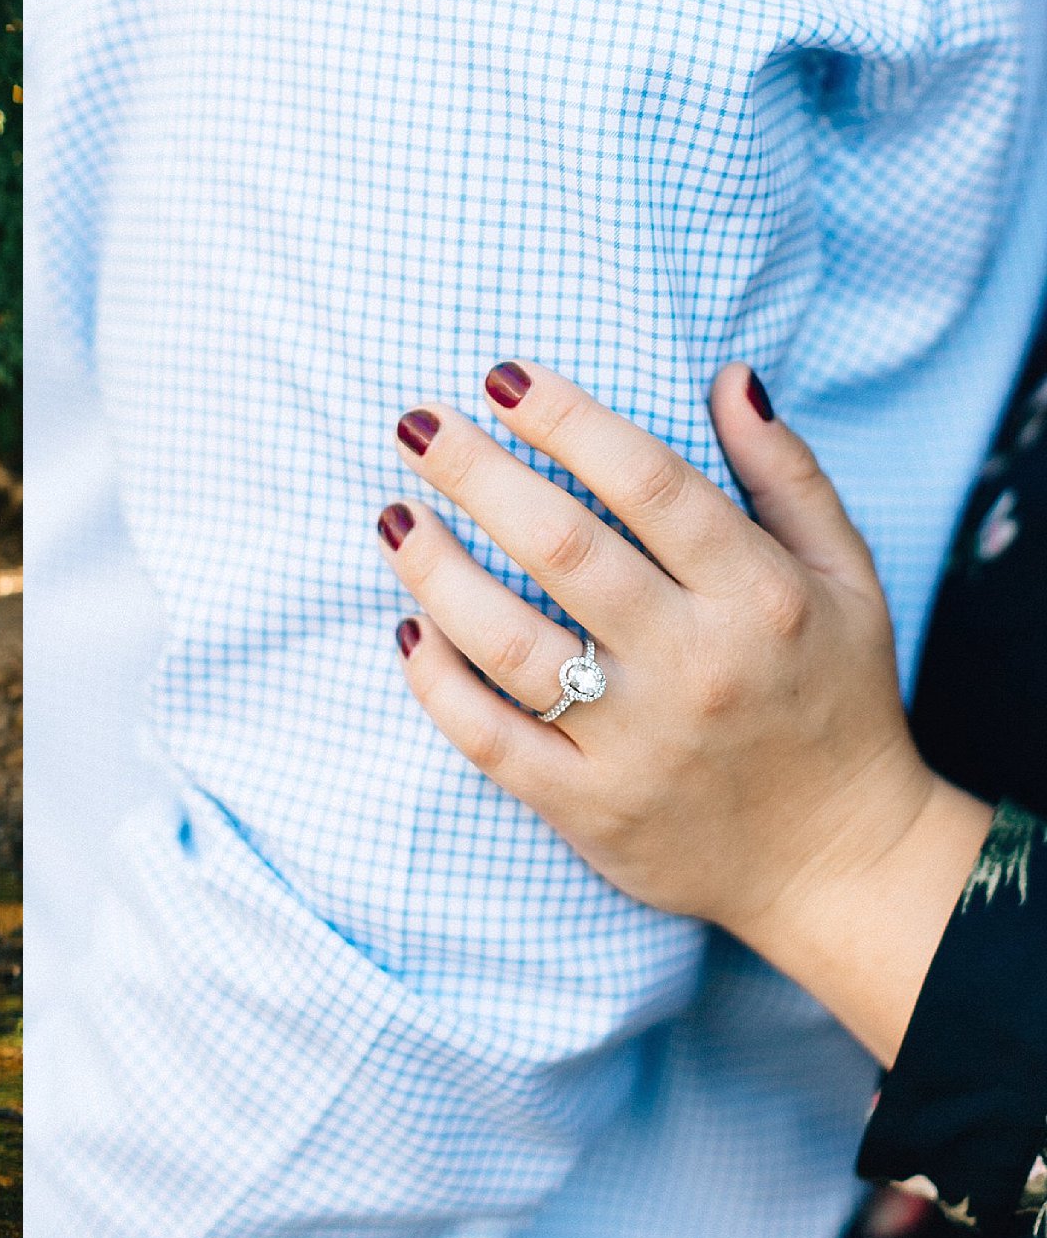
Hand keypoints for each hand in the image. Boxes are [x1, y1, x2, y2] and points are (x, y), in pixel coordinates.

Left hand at [377, 360, 988, 1059]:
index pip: (648, 482)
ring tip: (393, 516)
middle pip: (562, 546)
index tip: (500, 376)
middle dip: (474, 472)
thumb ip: (785, 475)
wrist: (837, 861)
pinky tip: (408, 626)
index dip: (566, 419)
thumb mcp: (845, 578)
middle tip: (412, 424)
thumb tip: (731, 376)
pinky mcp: (588, 806)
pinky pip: (488, 738)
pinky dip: (436, 681)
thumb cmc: (832, 699)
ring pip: (507, 640)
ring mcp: (636, 740)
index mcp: (759, 593)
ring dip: (436, 570)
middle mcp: (695, 661)